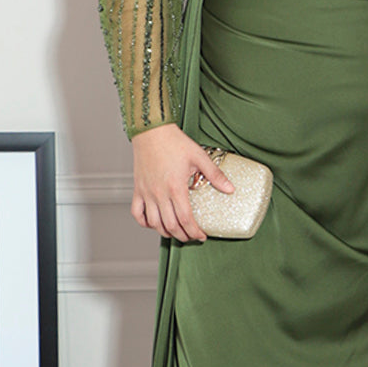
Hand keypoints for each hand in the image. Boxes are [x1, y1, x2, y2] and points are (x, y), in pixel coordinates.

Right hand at [131, 125, 233, 242]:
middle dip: (183, 236)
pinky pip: (137, 213)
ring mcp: (147, 193)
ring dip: (166, 232)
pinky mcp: (138, 189)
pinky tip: (154, 223)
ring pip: (154, 223)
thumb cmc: (173, 141)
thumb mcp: (199, 157)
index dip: (195, 232)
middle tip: (191, 236)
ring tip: (176, 232)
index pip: (186, 219)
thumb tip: (230, 188)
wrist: (151, 130)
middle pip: (171, 226)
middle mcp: (159, 193)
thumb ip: (215, 175)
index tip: (202, 235)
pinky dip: (145, 222)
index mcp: (176, 188)